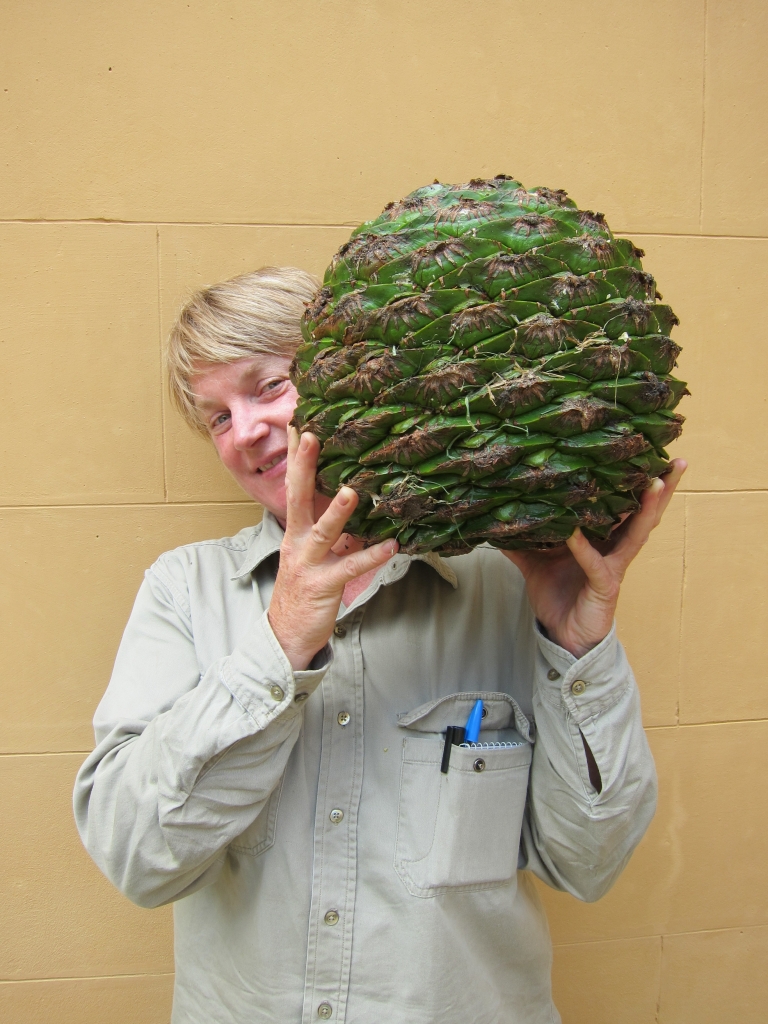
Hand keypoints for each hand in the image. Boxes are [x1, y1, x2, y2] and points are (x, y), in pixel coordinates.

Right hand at [267, 428, 398, 670]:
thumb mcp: (315, 556)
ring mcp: (308, 564)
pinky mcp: (324, 586)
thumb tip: (356, 507)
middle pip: (298, 497)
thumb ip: (334, 533)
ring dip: (338, 512)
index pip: (293, 487)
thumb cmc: (303, 593)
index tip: (298, 426)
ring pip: (324, 532)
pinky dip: (372, 556)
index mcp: (295, 532)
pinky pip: (350, 568)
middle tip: (310, 436)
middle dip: (303, 466)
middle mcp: (297, 542)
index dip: (295, 457)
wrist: (284, 636)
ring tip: (352, 490)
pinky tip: (391, 546)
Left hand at [503, 459, 686, 658]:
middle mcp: (614, 548)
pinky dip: (584, 547)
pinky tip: (575, 533)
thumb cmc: (557, 596)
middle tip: (676, 461)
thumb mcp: (535, 561)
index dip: (635, 480)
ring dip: (647, 508)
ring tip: (655, 483)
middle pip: (644, 513)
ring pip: (637, 533)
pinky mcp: (604, 586)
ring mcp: (613, 566)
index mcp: (603, 537)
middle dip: (661, 488)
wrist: (561, 635)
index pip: (624, 503)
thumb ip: (522, 539)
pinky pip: (597, 563)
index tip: (646, 452)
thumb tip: (497, 517)